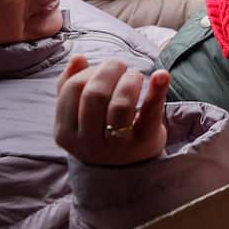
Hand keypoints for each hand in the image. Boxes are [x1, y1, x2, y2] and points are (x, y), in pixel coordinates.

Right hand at [53, 54, 170, 166]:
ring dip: (129, 80)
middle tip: (121, 67)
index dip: (89, 71)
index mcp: (65, 132)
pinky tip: (162, 75)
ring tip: (135, 77)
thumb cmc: (99, 132)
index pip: (73, 89)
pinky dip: (157, 90)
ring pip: (120, 105)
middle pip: (94, 95)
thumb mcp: (77, 116)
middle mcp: (88, 143)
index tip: (102, 71)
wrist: (125, 170)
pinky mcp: (145, 143)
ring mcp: (117, 146)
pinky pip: (150, 113)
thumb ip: (69, 87)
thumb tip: (76, 58)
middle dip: (109, 71)